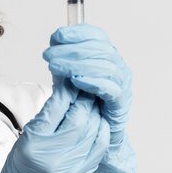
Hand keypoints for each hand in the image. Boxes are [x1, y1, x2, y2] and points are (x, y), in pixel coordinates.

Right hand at [0, 81, 109, 172]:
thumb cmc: (21, 167)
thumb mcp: (27, 135)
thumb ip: (47, 115)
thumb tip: (66, 93)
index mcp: (35, 141)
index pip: (57, 107)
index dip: (67, 91)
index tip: (71, 81)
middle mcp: (55, 155)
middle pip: (79, 118)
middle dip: (84, 100)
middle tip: (85, 88)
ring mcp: (72, 166)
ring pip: (93, 130)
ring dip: (95, 113)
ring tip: (92, 103)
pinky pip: (100, 146)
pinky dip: (101, 130)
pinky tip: (98, 121)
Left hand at [42, 24, 136, 172]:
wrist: (94, 139)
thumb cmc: (82, 108)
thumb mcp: (67, 79)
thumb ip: (63, 61)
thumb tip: (54, 42)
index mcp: (104, 57)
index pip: (96, 36)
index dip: (78, 33)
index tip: (58, 35)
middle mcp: (116, 67)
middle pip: (99, 48)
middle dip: (71, 49)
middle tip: (50, 55)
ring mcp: (121, 84)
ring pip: (105, 65)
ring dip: (77, 63)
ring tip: (57, 66)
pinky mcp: (121, 102)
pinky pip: (110, 88)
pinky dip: (93, 81)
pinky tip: (77, 80)